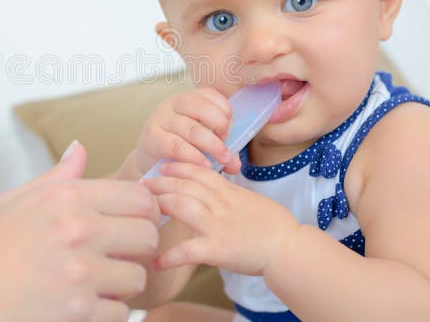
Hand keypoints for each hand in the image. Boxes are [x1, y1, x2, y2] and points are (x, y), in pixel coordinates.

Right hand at [0, 141, 160, 321]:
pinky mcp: (76, 312)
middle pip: (148, 235)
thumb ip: (56, 177)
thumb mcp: (10, 200)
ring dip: (122, 283)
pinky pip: (120, 313)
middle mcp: (78, 229)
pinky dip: (107, 312)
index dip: (140, 212)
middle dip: (136, 247)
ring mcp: (79, 273)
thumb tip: (81, 149)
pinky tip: (82, 306)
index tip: (128, 224)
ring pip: (138, 277)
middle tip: (115, 256)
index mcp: (64, 196)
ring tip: (96, 282)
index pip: (140, 197)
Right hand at [133, 87, 238, 175]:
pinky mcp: (151, 137)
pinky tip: (204, 165)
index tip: (230, 131)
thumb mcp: (203, 145)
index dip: (225, 111)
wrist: (151, 164)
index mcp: (188, 98)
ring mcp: (159, 118)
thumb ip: (221, 149)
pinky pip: (175, 145)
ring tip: (222, 159)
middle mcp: (172, 103)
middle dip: (220, 126)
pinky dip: (192, 156)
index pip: (209, 94)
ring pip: (190, 128)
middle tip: (227, 146)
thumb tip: (235, 164)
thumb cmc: (182, 150)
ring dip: (211, 144)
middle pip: (200, 107)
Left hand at [143, 161, 297, 275]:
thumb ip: (227, 193)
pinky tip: (156, 262)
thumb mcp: (248, 198)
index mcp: (227, 191)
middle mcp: (220, 203)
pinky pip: (189, 251)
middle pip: (183, 185)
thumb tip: (211, 188)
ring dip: (160, 205)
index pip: (197, 171)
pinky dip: (169, 257)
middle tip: (141, 185)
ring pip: (182, 206)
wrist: (289, 246)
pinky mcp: (218, 249)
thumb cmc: (273, 224)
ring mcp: (217, 225)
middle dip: (159, 183)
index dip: (176, 167)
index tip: (161, 167)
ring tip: (142, 211)